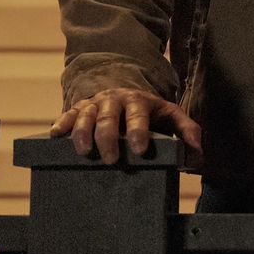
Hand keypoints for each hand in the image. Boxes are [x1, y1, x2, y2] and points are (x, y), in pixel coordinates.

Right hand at [49, 87, 202, 166]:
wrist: (126, 93)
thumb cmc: (151, 112)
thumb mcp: (172, 118)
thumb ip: (188, 133)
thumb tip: (197, 158)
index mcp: (140, 102)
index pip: (139, 115)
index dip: (138, 131)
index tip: (139, 149)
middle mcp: (116, 100)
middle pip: (109, 116)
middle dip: (109, 137)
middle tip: (111, 160)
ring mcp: (95, 103)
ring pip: (85, 115)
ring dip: (83, 132)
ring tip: (84, 153)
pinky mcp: (78, 108)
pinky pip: (68, 114)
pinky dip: (62, 123)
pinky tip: (56, 135)